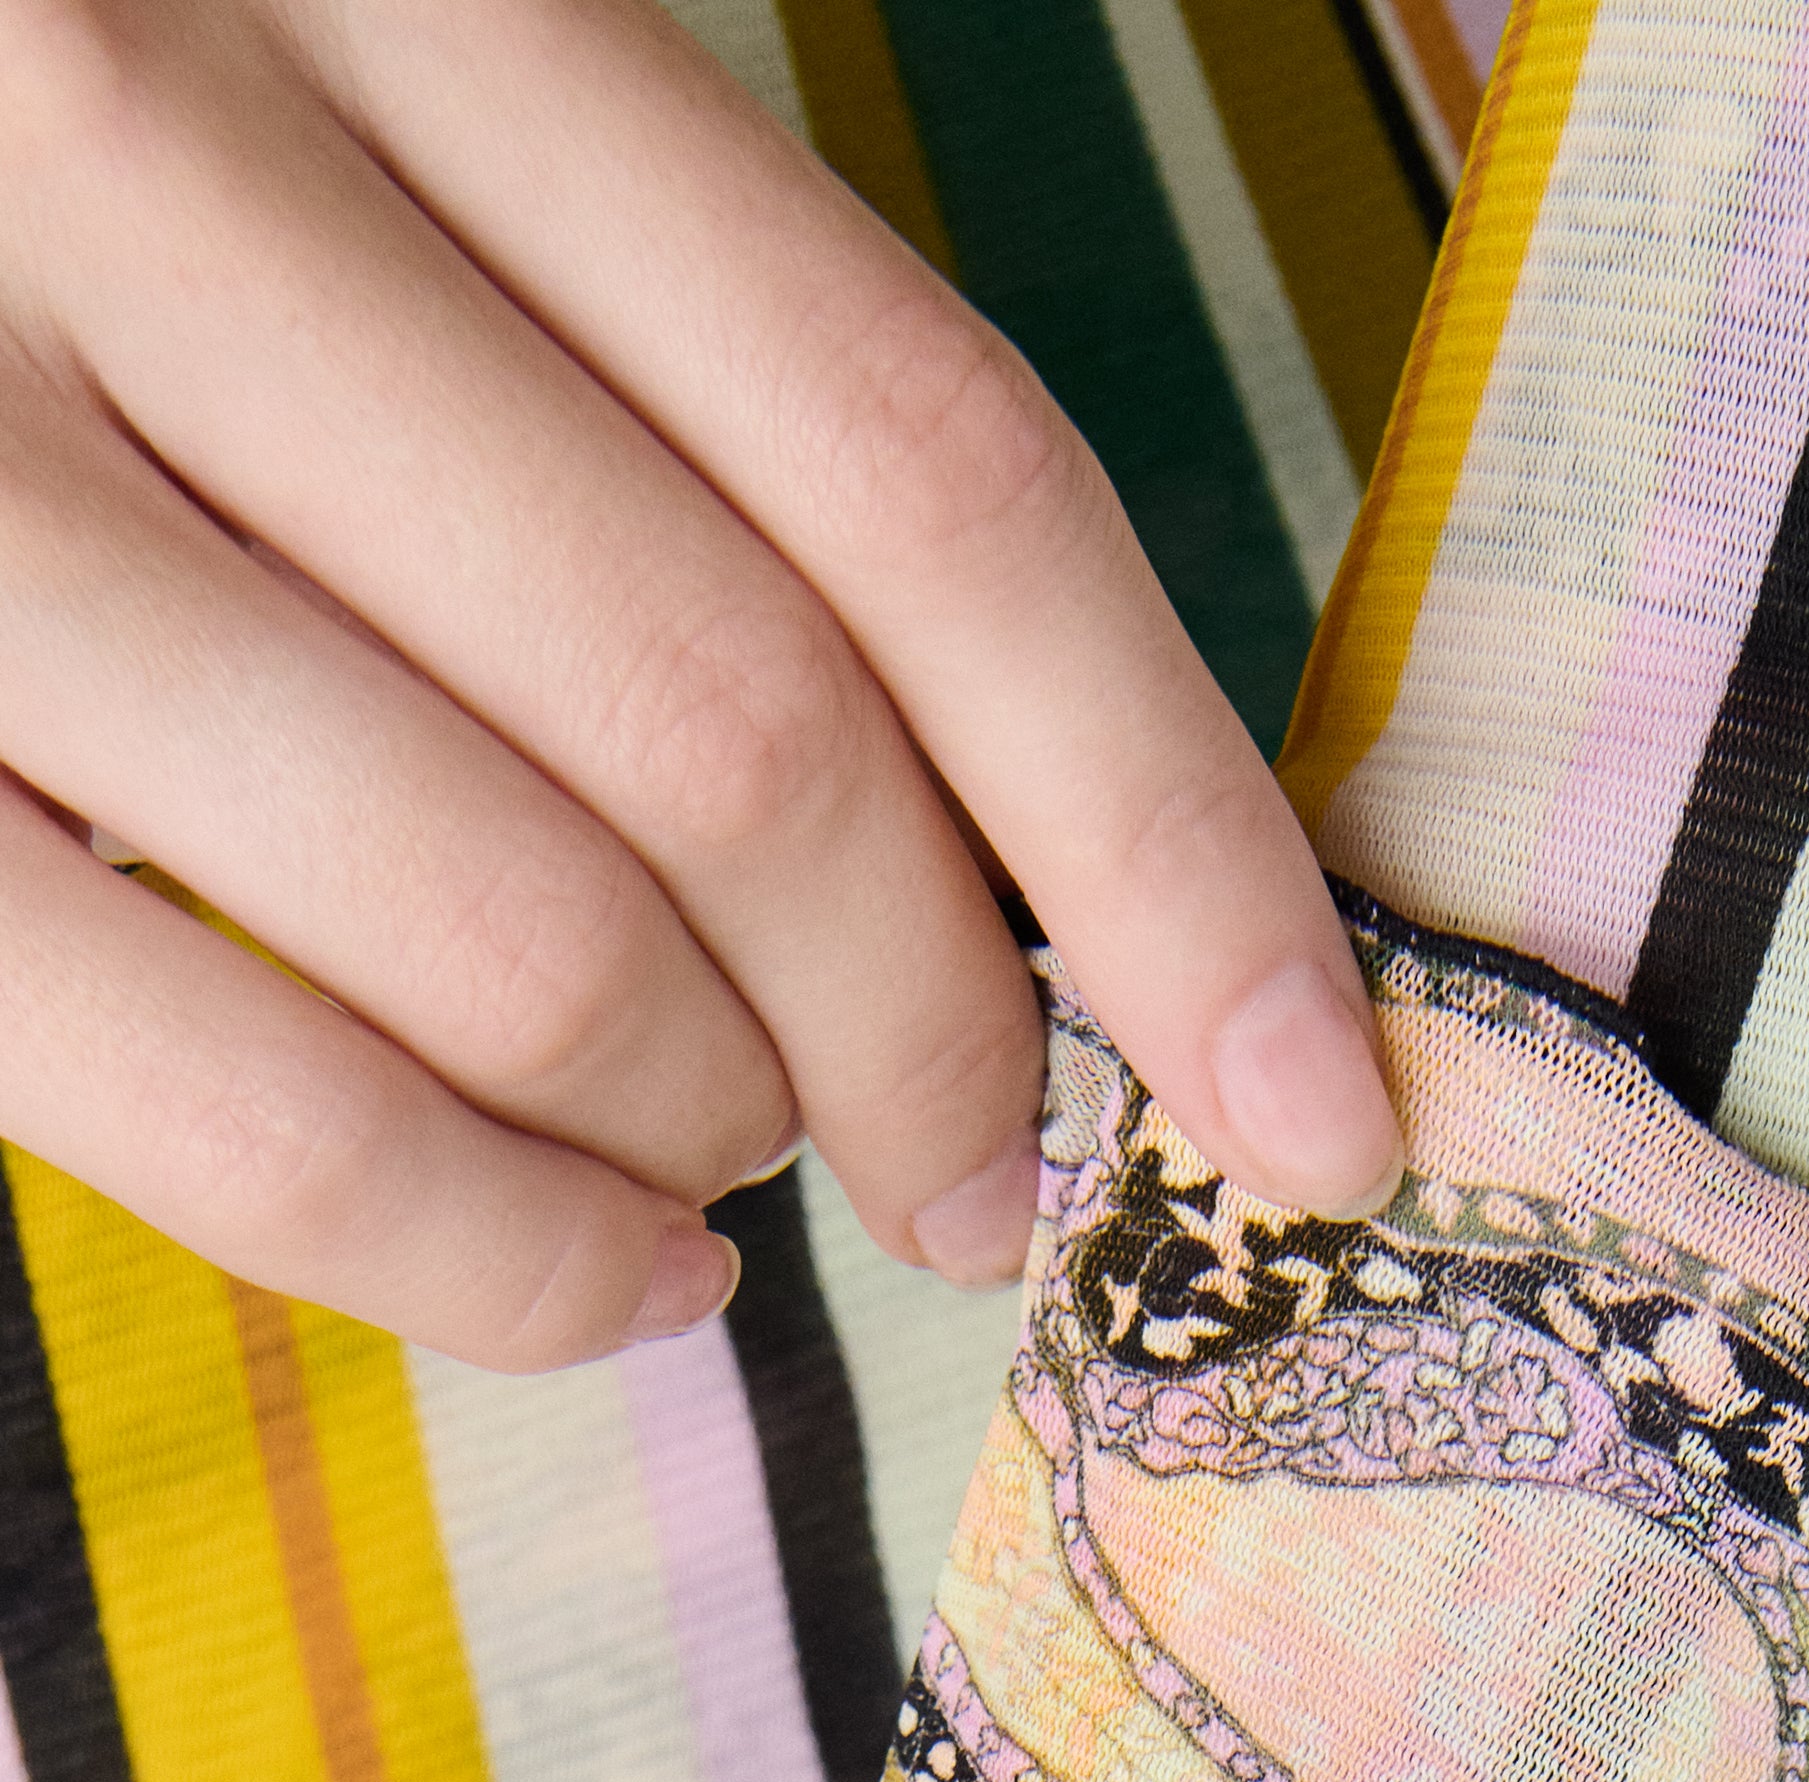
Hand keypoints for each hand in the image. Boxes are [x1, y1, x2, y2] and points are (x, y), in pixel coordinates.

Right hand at [0, 0, 1401, 1365]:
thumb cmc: (82, 148)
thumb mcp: (391, 116)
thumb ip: (679, 392)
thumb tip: (1042, 864)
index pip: (923, 465)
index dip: (1173, 830)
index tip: (1332, 1098)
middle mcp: (145, 138)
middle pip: (738, 722)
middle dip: (940, 1034)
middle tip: (985, 1162)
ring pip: (507, 929)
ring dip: (706, 1135)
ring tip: (733, 1166)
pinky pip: (231, 1101)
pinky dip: (488, 1260)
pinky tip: (605, 1286)